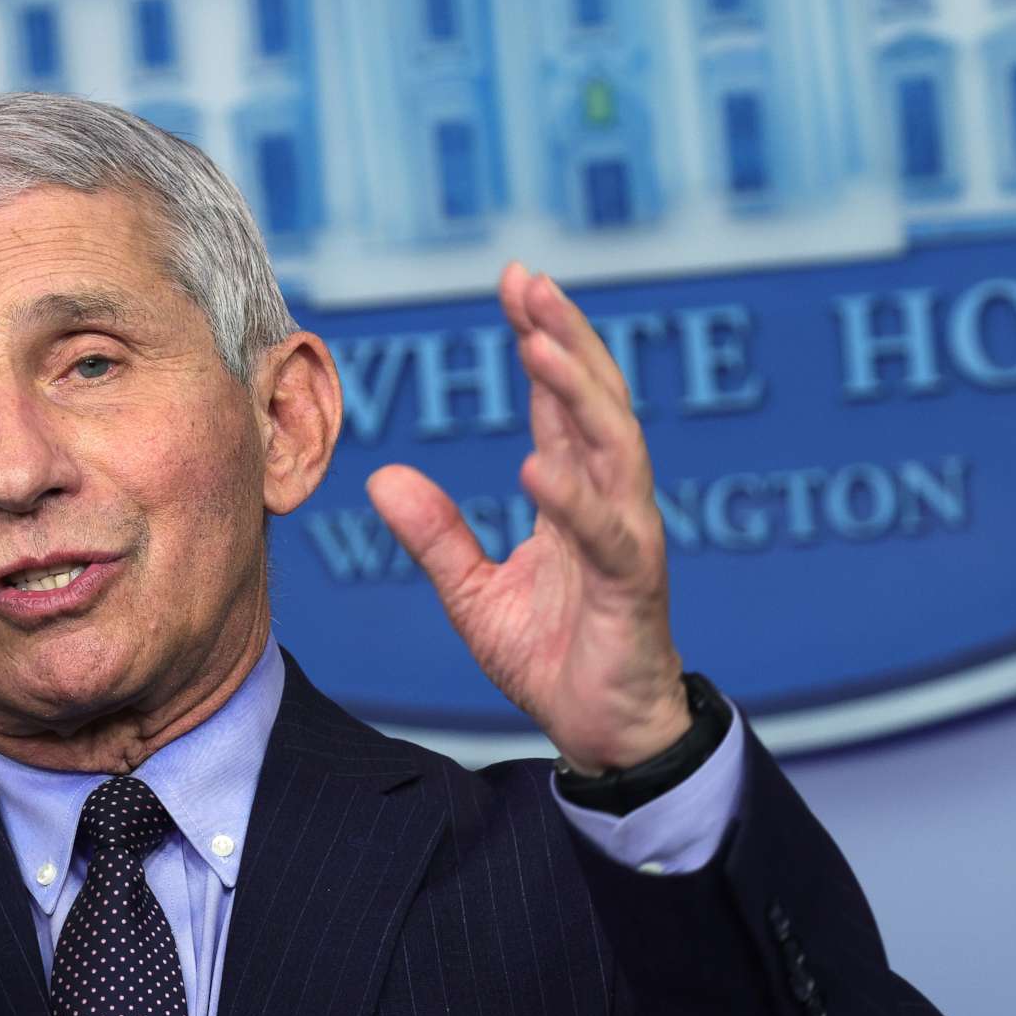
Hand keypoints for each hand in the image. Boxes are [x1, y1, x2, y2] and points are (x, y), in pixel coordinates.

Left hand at [368, 264, 689, 773]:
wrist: (607, 735)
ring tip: (538, 344)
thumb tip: (382, 478)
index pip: (559, 400)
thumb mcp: (475, 594)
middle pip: (594, 399)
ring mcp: (627, 537)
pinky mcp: (634, 585)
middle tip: (530, 283)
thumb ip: (436, 536)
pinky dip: (576, 497)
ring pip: (614, 446)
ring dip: (578, 392)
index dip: (541, 338)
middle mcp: (609, 500)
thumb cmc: (556, 658)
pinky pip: (607, 533)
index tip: (515, 281)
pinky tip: (541, 464)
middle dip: (565, 336)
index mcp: (575, 493)